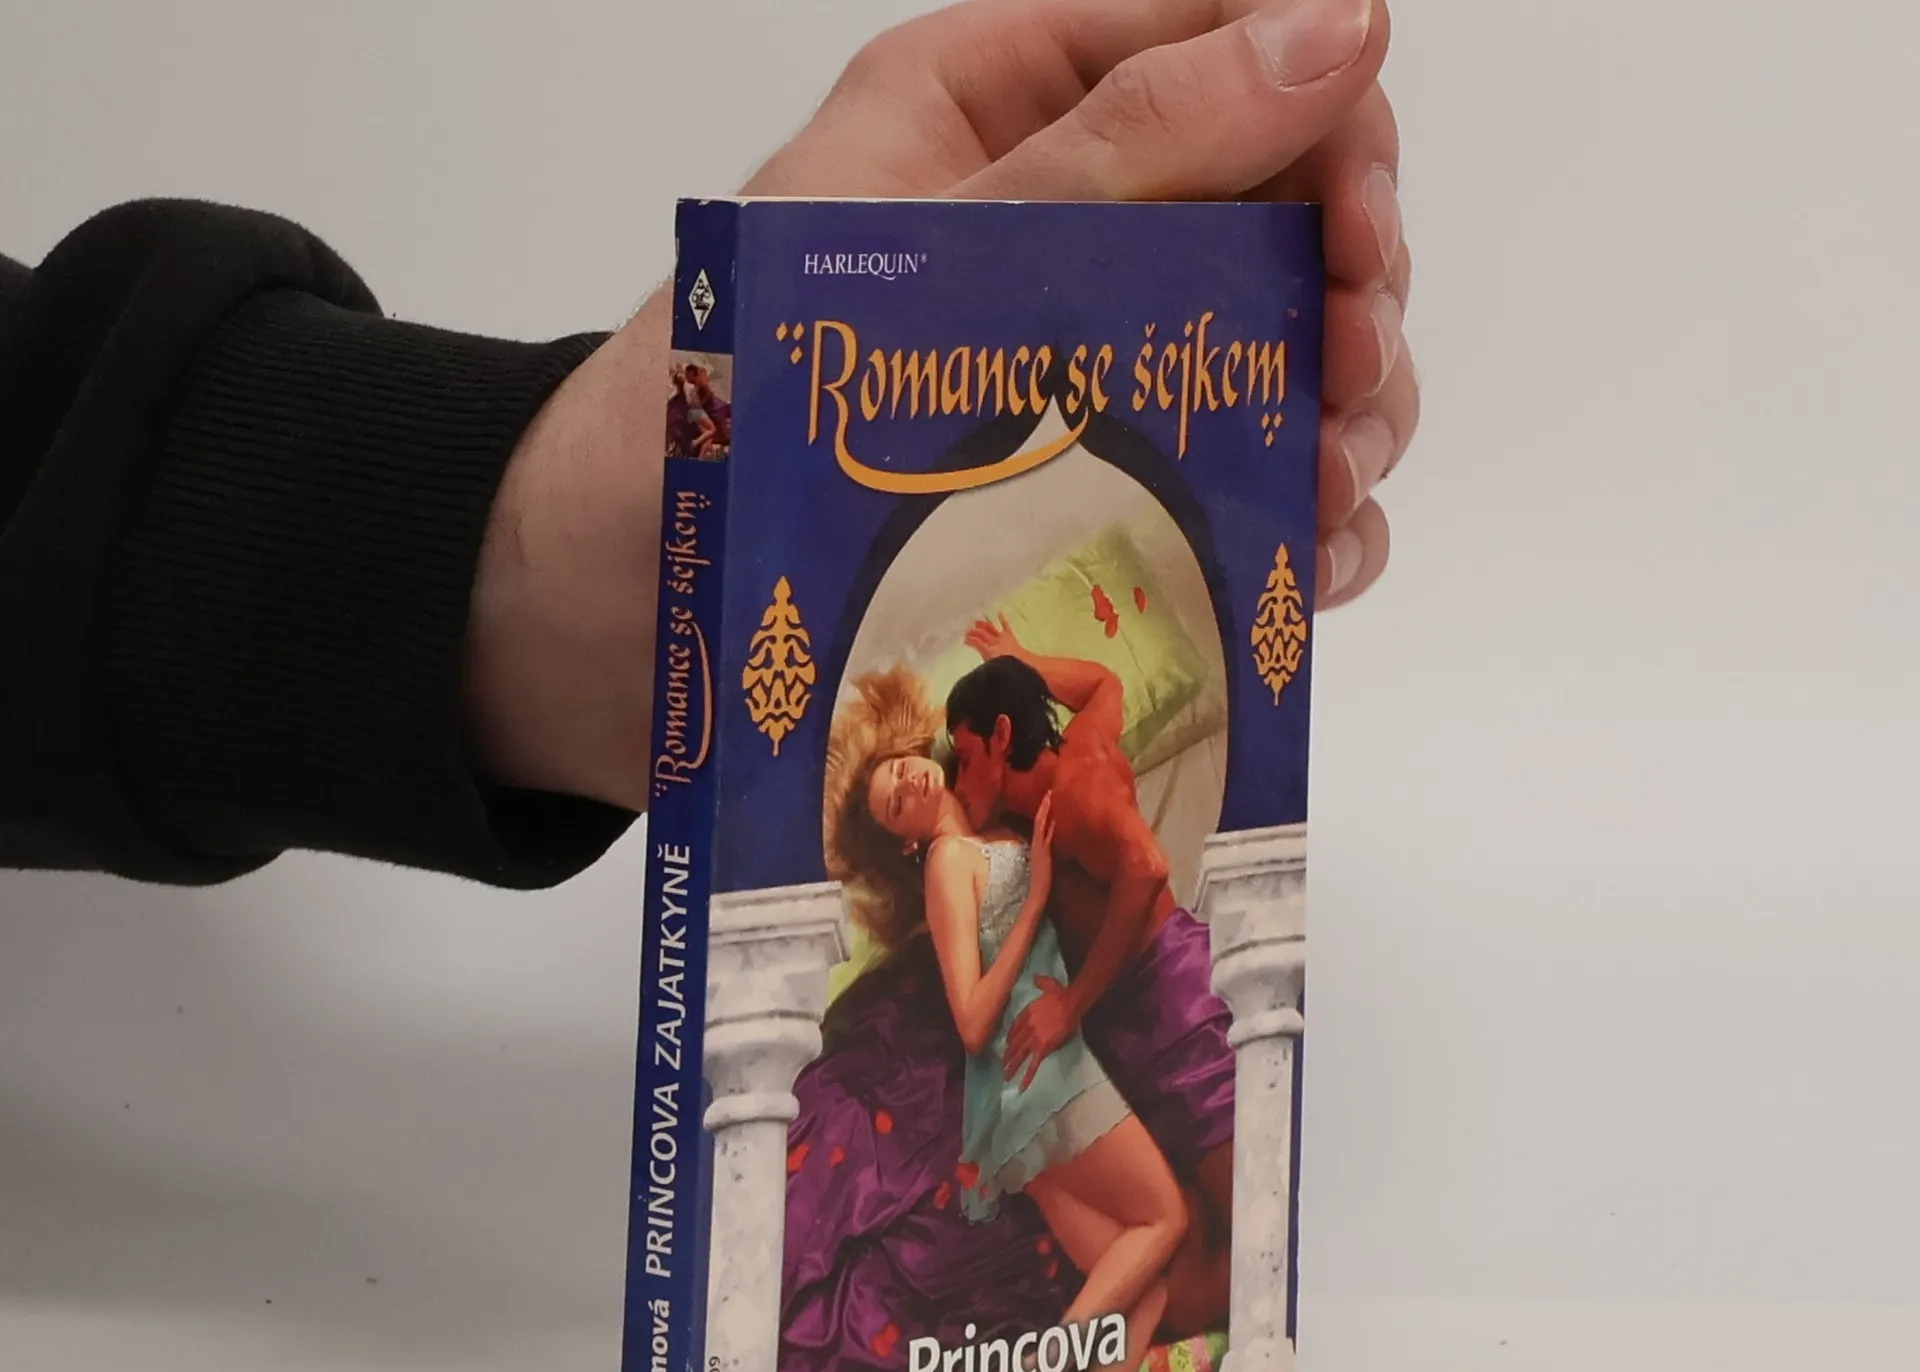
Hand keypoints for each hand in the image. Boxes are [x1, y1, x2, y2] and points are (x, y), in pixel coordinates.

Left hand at [754, 0, 1415, 610]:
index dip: (1333, 120)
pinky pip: (1240, 482)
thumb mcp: (939, 247)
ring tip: (1327, 481)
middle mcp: (1068, 221)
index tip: (1358, 234)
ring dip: (1342, 414)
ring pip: (1283, 352)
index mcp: (1008, 101)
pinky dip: (1299, 518)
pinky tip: (1309, 556)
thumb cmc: (735, 403)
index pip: (1231, 45)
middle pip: (1282, 209)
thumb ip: (1133, 144)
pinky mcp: (1095, 492)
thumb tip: (1338, 26)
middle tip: (1350, 375)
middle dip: (1348, 288)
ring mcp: (1091, 363)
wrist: (632, 595)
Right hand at [966, 614, 1025, 662]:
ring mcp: (1002, 638)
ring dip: (984, 625)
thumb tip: (979, 668)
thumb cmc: (1006, 668)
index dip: (969, 640)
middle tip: (968, 629)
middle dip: (974, 631)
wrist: (1022, 665)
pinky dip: (1003, 619)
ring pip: (990, 629)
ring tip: (977, 621)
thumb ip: (985, 664)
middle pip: (981, 634)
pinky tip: (1000, 613)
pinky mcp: (1010, 636)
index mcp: (987, 651)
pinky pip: (1005, 626)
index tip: (964, 639)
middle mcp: (993, 642)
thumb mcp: (991, 667)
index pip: (975, 642)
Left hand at [1005, 975, 1077, 1090]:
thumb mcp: (1049, 985)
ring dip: (1011, 1067)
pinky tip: (1021, 1086)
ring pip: (1020, 1055)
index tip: (1007, 1044)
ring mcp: (1034, 1039)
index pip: (1014, 1028)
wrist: (1071, 1004)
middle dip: (1008, 1055)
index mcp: (1026, 1014)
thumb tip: (1035, 976)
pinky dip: (1027, 1077)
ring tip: (1005, 1076)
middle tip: (1002, 1064)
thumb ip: (1040, 982)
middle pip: (1014, 1044)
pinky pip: (1033, 1065)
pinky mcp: (1043, 1048)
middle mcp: (1026, 1027)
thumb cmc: (1062, 995)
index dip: (1010, 1038)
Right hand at [1025, 793, 1055, 901]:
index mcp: (1038, 848)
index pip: (1040, 826)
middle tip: (1050, 791)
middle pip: (1040, 821)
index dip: (1044, 813)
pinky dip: (1047, 825)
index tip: (1049, 801)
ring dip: (1045, 810)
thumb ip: (1046, 859)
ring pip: (1041, 824)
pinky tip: (1053, 817)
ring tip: (1049, 795)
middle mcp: (1038, 845)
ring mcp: (1040, 848)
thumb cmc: (1041, 885)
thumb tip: (1050, 853)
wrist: (1037, 896)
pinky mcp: (1042, 853)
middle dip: (1045, 806)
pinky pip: (1044, 835)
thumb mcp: (1044, 868)